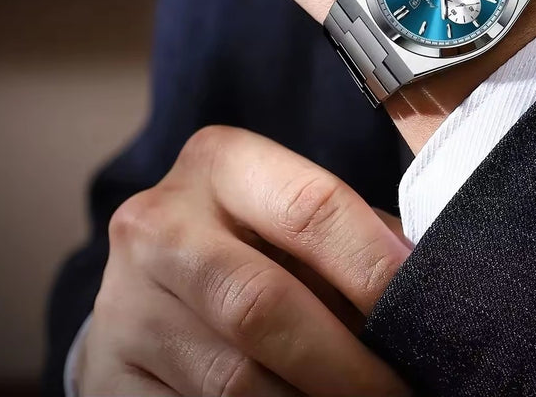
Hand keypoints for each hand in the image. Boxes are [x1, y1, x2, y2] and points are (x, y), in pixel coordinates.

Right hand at [76, 126, 411, 396]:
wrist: (153, 283)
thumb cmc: (252, 240)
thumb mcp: (296, 218)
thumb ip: (355, 236)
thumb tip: (428, 280)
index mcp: (220, 162)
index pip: (309, 206)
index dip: (372, 265)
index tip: (423, 311)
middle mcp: (159, 221)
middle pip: (263, 302)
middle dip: (345, 362)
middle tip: (399, 392)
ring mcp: (122, 302)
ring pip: (233, 377)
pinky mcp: (107, 374)